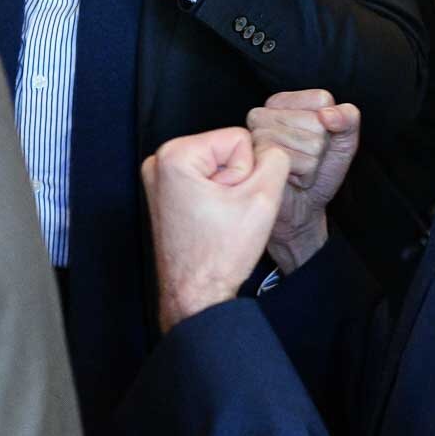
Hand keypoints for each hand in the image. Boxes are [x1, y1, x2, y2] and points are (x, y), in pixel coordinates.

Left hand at [142, 127, 289, 331]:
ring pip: (217, 165)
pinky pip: (204, 179)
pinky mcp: (164, 193)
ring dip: (226, 191)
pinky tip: (211, 221)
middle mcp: (159, 160)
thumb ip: (276, 160)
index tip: (231, 204)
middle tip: (225, 215)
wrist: (195, 296)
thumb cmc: (219, 255)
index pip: (238, 139)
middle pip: (225, 150)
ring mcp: (158, 178)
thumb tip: (273, 146)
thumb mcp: (262, 199)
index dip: (246, 173)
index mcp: (174, 155)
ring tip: (218, 219)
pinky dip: (214, 198)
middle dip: (235, 181)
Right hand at [247, 92, 361, 273]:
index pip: (321, 99)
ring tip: (297, 171)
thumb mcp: (342, 141)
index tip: (315, 141)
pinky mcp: (257, 157)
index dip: (329, 126)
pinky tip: (290, 179)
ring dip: (312, 165)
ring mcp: (256, 135)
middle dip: (320, 148)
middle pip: (316, 122)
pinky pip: (299, 161)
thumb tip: (328, 114)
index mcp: (282, 103)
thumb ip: (347, 118)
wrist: (301, 210)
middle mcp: (264, 114)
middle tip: (305, 161)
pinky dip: (305, 176)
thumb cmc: (318, 173)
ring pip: (310, 142)